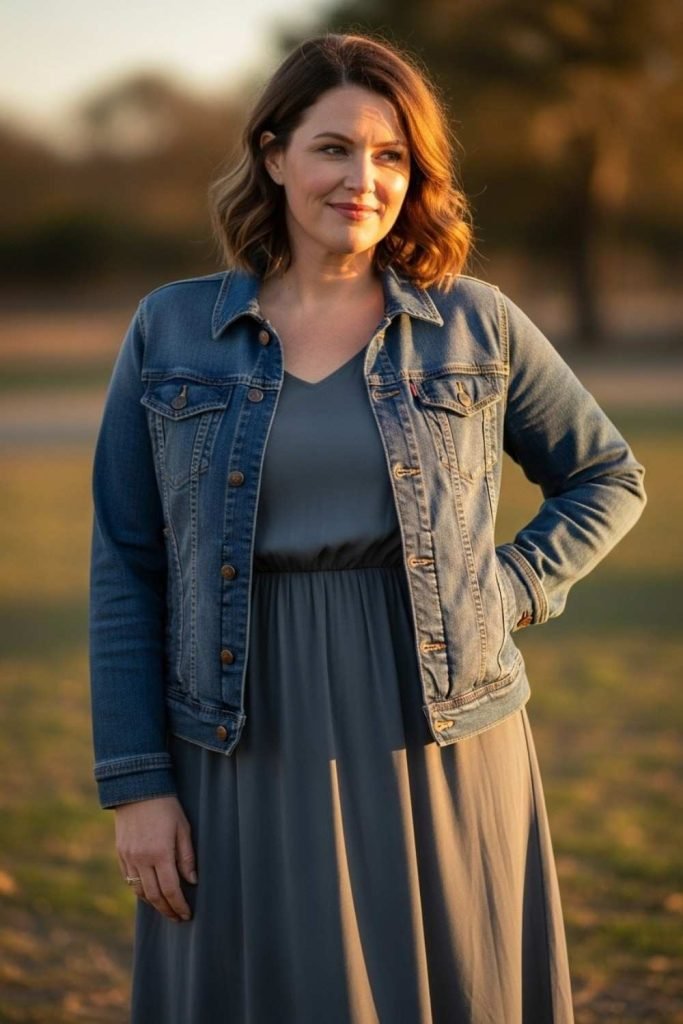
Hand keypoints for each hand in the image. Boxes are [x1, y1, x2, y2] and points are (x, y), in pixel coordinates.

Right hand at [114, 794, 197, 921]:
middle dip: (167, 910)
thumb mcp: (183, 828)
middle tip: (177, 917)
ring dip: (153, 903)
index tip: (186, 915)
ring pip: (139, 891)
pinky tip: (150, 891)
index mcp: (160, 853)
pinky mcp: (120, 853)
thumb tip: (192, 881)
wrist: (138, 788)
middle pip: (154, 896)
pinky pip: (129, 879)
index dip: (179, 905)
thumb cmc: (167, 806)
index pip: (170, 889)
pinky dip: (140, 890)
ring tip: (165, 907)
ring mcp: (128, 857)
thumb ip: (187, 857)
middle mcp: (141, 859)